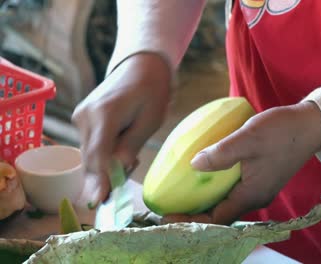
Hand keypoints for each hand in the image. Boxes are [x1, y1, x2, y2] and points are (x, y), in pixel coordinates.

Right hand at [72, 53, 170, 204]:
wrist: (141, 65)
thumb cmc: (152, 90)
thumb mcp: (150, 120)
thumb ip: (131, 145)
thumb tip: (117, 170)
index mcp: (104, 114)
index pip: (98, 155)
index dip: (99, 181)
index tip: (100, 202)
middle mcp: (85, 116)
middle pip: (91, 159)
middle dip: (106, 176)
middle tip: (127, 179)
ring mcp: (81, 117)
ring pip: (89, 154)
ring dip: (106, 165)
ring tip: (131, 154)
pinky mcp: (82, 119)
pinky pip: (90, 146)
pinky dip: (103, 155)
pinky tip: (122, 148)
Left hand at [162, 101, 320, 224]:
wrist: (310, 124)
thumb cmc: (282, 131)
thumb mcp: (248, 138)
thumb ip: (221, 153)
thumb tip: (193, 165)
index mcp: (252, 194)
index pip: (216, 220)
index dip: (191, 220)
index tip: (168, 214)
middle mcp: (255, 196)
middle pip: (219, 214)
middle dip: (193, 212)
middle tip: (169, 202)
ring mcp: (259, 188)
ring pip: (225, 202)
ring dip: (204, 199)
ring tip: (182, 190)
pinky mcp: (260, 177)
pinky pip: (233, 189)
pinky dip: (216, 186)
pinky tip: (205, 172)